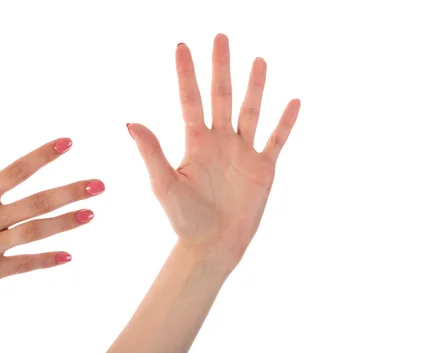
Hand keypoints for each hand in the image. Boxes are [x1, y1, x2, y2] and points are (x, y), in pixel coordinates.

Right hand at [0, 116, 104, 299]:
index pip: (17, 171)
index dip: (44, 155)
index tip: (69, 144)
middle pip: (38, 203)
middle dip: (71, 192)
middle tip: (100, 185)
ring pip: (36, 233)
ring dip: (66, 223)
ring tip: (92, 214)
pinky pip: (24, 265)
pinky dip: (46, 260)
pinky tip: (69, 255)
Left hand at [127, 34, 299, 261]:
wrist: (213, 245)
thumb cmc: (184, 219)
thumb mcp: (164, 184)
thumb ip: (151, 152)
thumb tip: (130, 122)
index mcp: (195, 143)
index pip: (190, 100)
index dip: (186, 74)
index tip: (182, 46)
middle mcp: (219, 142)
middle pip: (221, 97)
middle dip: (221, 68)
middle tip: (220, 38)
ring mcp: (242, 153)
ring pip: (250, 112)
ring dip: (255, 87)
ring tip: (258, 60)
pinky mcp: (262, 168)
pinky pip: (276, 140)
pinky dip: (285, 122)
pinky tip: (292, 101)